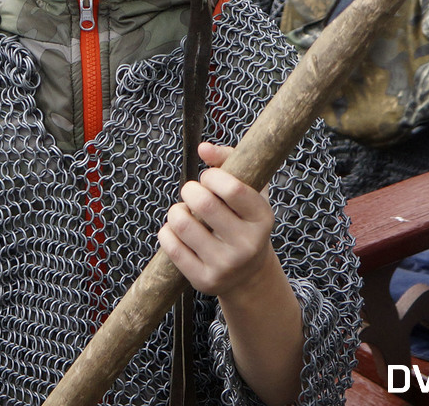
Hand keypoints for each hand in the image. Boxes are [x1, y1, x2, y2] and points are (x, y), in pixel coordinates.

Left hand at [158, 142, 276, 296]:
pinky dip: (167, 232)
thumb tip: (202, 149)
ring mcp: (226, 266)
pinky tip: (177, 232)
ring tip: (184, 212)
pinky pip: (171, 246)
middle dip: (190, 190)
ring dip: (176, 211)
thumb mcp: (248, 189)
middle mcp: (248, 245)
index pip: (232, 188)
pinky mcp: (204, 280)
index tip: (208, 178)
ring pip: (182, 224)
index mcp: (262, 218)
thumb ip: (228, 160)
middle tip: (192, 193)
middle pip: (203, 204)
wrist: (248, 273)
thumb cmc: (243, 220)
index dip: (212, 176)